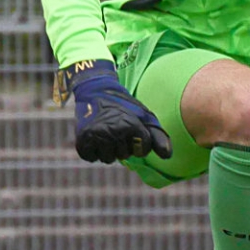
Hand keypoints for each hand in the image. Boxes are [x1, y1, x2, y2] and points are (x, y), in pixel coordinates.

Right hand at [57, 61, 171, 163]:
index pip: (143, 150)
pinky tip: (95, 136)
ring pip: (107, 159)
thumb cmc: (124, 106)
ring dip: (108, 149)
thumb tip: (168, 156)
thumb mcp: (144, 116)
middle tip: (117, 128)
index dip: (140, 143)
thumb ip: (158, 137)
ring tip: (106, 131)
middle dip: (123, 145)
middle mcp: (114, 131)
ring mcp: (96, 136)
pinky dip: (93, 150)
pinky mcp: (82, 139)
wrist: (95, 90)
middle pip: (124, 156)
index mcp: (131, 125)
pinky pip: (91, 157)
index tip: (134, 130)